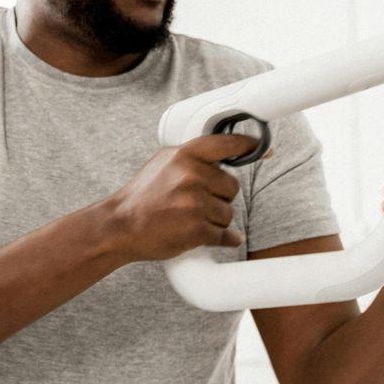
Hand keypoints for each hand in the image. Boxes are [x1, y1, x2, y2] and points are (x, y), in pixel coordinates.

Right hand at [106, 133, 267, 262]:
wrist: (120, 226)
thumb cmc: (144, 194)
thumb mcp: (164, 162)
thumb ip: (194, 155)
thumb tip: (230, 149)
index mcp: (184, 155)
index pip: (227, 144)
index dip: (248, 145)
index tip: (263, 147)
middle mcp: (191, 176)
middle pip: (232, 186)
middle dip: (220, 196)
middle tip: (195, 202)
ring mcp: (194, 204)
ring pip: (229, 213)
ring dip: (216, 219)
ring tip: (190, 218)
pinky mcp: (196, 230)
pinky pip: (225, 235)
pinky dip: (221, 239)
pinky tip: (204, 235)